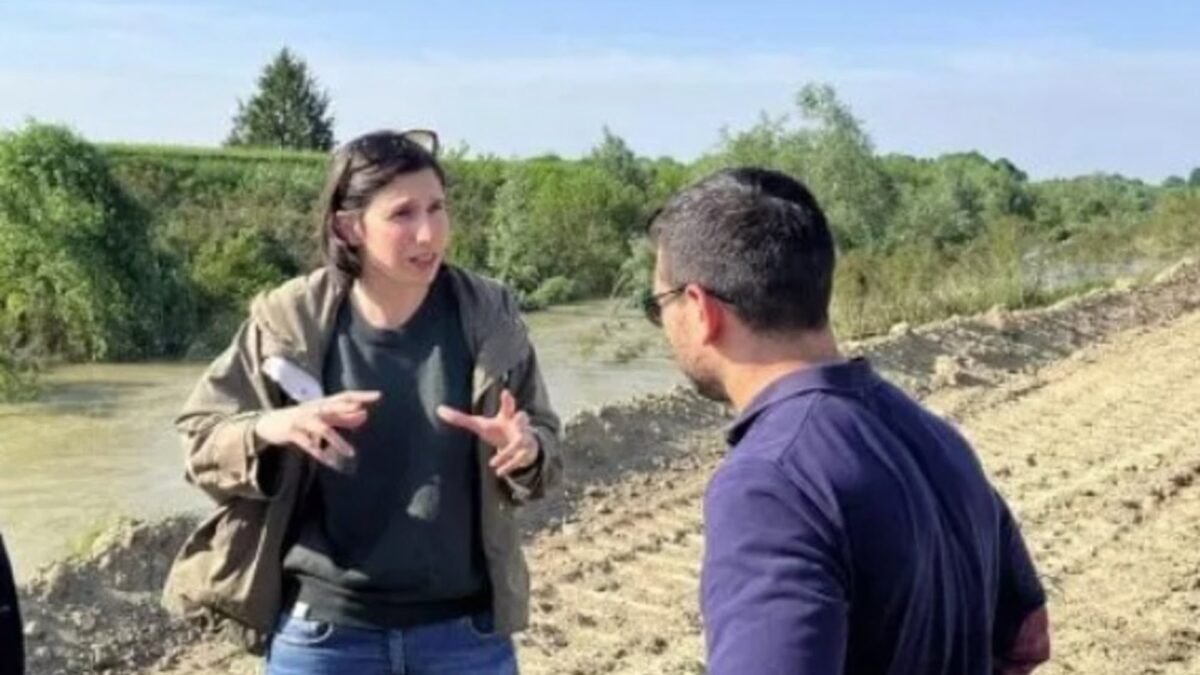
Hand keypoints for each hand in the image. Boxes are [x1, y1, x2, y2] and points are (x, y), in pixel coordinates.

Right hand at [254, 390, 380, 470]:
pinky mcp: (292, 432)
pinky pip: (307, 443)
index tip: (378, 395)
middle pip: (334, 407)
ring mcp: (303, 420)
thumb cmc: (302, 419)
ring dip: (337, 440)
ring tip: (350, 453)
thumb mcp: (323, 417)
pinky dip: (317, 451)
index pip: (345, 396)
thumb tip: (365, 415)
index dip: (361, 395)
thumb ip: (343, 417)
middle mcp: (315, 409)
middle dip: (348, 410)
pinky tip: (327, 459)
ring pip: (322, 428)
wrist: (269, 423)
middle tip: (365, 414)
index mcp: (323, 404)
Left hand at [437, 390, 539, 476]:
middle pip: (523, 418)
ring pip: (520, 442)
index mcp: (506, 417)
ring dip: (508, 451)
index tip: (505, 392)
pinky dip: (509, 465)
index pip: (508, 406)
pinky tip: (498, 472)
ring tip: (492, 463)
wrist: (522, 446)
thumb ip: (461, 418)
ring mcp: (523, 439)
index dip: (507, 399)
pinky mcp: (525, 453)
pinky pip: (519, 459)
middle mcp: (517, 426)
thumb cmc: (497, 431)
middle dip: (521, 418)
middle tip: (517, 418)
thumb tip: (438, 409)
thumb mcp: (480, 425)